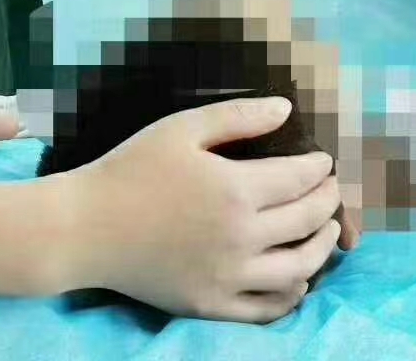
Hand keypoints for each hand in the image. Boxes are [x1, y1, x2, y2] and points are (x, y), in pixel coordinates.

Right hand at [69, 96, 344, 322]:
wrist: (85, 228)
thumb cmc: (131, 169)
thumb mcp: (182, 128)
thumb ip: (239, 117)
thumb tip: (287, 108)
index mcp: (236, 190)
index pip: (301, 180)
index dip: (319, 168)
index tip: (323, 161)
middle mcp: (240, 238)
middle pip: (307, 221)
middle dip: (328, 202)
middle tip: (330, 190)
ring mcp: (228, 278)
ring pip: (299, 269)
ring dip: (322, 247)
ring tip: (326, 231)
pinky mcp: (211, 306)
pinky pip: (269, 308)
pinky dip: (293, 293)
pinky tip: (298, 277)